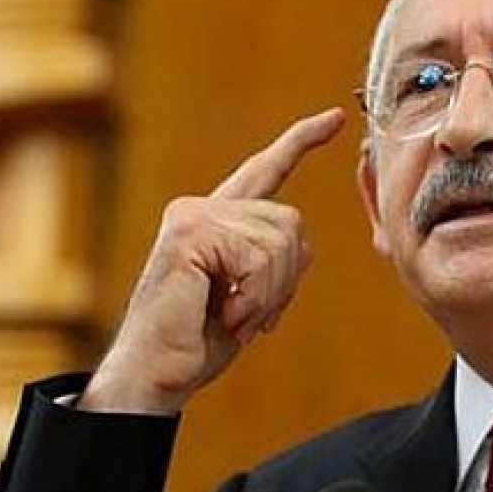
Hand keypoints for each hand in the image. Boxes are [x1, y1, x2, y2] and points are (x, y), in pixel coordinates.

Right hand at [80, 108, 345, 412]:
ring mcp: (192, 216)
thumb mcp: (253, 299)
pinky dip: (254, 296)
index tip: (335, 117)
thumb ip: (276, 264)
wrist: (157, 374)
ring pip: (281, 240)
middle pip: (291, 223)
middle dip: (285, 279)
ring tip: (234, 317)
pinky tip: (225, 312)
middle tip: (250, 316)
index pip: (265, 170)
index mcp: (218, 221)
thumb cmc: (197, 342)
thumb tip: (305, 246)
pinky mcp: (189, 233)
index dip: (300, 141)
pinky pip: (258, 257)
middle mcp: (202, 208)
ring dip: (268, 293)